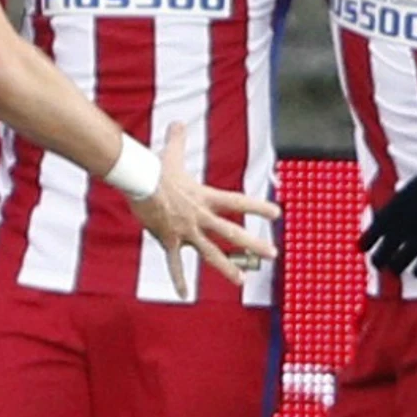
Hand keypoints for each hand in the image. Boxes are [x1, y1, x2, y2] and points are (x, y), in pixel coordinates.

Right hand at [127, 123, 280, 298]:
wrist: (139, 183)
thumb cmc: (155, 169)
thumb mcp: (170, 154)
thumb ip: (177, 139)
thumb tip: (177, 122)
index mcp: (205, 197)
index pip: (238, 201)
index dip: (258, 206)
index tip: (277, 213)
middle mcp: (201, 216)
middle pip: (232, 232)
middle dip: (254, 243)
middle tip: (273, 253)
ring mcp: (186, 231)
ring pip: (210, 252)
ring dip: (226, 267)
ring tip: (241, 280)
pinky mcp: (170, 241)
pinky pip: (175, 263)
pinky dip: (179, 279)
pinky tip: (184, 294)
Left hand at [358, 163, 416, 277]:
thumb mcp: (401, 196)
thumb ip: (389, 214)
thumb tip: (379, 230)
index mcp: (388, 215)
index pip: (368, 239)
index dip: (364, 245)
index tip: (363, 247)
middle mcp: (401, 229)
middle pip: (379, 258)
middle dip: (378, 262)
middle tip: (379, 262)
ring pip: (398, 266)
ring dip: (395, 268)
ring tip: (396, 267)